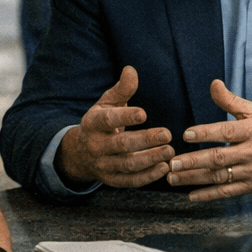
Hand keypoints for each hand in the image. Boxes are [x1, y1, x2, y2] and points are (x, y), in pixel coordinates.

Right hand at [54, 67, 175, 188]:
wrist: (81, 152)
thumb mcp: (106, 103)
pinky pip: (130, 181)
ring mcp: (103, 165)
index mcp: (93, 123)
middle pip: (120, 144)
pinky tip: (164, 167)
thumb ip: (121, 89)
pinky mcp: (112, 179)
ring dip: (150, 159)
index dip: (125, 117)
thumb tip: (131, 70)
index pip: (107, 120)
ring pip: (127, 164)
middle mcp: (96, 146)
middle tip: (167, 134)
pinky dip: (147, 177)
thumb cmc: (101, 121)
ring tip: (170, 151)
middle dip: (144, 140)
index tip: (144, 113)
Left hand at [165, 80, 251, 200]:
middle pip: (219, 157)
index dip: (206, 133)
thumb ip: (231, 100)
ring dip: (194, 178)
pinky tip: (191, 195)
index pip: (226, 131)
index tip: (186, 134)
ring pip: (219, 176)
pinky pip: (227, 192)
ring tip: (173, 177)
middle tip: (173, 163)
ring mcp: (251, 171)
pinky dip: (208, 195)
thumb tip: (213, 84)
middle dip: (194, 161)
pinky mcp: (251, 186)